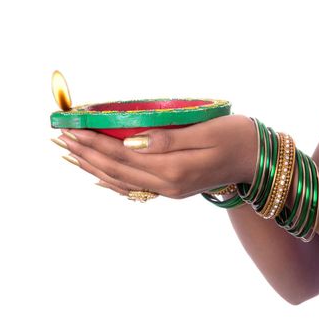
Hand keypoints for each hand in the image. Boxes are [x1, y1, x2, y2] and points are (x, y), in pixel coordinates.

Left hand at [55, 114, 257, 198]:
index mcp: (173, 168)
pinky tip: (98, 176)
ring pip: (120, 180)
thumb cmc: (237, 137)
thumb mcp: (207, 131)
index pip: (121, 154)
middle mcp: (167, 184)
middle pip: (115, 169)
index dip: (93, 141)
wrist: (257, 161)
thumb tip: (132, 141)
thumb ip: (169, 138)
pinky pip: (133, 188)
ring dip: (92, 166)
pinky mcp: (172, 188)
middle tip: (60, 137)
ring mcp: (169, 189)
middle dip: (85, 153)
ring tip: (70, 154)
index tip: (70, 128)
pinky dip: (111, 181)